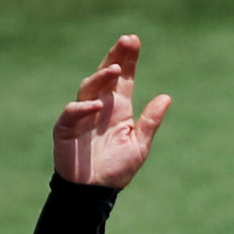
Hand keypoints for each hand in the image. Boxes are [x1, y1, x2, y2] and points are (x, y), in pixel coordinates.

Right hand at [55, 34, 171, 188]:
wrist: (94, 192)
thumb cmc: (116, 169)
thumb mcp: (139, 145)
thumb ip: (150, 121)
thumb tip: (167, 97)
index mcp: (118, 108)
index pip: (124, 78)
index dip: (129, 59)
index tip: (135, 41)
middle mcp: (100, 106)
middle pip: (106, 75)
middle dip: (115, 57)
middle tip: (126, 41)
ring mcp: (81, 115)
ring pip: (89, 89)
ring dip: (101, 77)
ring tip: (115, 69)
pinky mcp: (65, 128)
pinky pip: (72, 113)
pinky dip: (83, 108)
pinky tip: (98, 105)